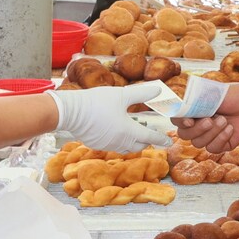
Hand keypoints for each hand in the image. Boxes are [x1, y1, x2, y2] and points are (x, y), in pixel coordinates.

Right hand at [49, 83, 171, 152]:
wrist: (70, 112)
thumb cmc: (96, 102)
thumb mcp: (122, 95)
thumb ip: (142, 93)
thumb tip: (159, 91)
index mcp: (128, 131)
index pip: (150, 137)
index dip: (161, 138)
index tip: (169, 141)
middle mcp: (119, 142)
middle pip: (139, 145)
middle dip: (147, 140)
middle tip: (151, 133)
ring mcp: (107, 145)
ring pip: (126, 148)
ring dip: (133, 141)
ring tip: (134, 130)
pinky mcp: (96, 145)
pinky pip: (113, 146)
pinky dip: (120, 141)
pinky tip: (116, 131)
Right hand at [173, 82, 238, 153]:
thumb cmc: (235, 95)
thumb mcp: (214, 94)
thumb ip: (195, 101)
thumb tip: (180, 107)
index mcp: (194, 109)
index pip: (177, 119)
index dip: (180, 122)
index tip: (190, 121)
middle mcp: (199, 123)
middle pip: (184, 135)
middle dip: (197, 129)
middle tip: (210, 120)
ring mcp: (210, 135)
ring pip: (198, 143)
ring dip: (212, 132)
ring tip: (224, 121)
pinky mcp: (222, 144)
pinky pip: (213, 148)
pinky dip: (221, 139)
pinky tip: (231, 129)